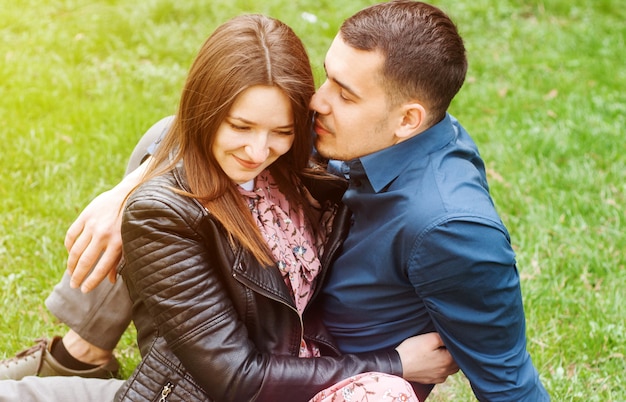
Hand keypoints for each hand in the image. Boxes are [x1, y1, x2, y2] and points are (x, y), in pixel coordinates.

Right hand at [65, 162, 147, 291]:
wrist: (130, 194)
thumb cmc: (132, 222)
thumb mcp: (130, 242)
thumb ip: (119, 261)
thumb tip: (111, 281)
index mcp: (117, 243)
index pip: (101, 268)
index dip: (91, 282)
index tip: (84, 290)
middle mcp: (104, 235)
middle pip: (86, 261)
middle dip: (78, 276)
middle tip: (73, 285)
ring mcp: (93, 225)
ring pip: (76, 250)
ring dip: (71, 264)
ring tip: (70, 273)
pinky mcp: (86, 215)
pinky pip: (72, 234)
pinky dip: (69, 246)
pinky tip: (70, 253)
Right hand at [395, 332, 458, 383]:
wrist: (397, 365)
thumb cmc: (413, 350)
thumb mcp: (430, 338)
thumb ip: (444, 337)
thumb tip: (451, 338)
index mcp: (448, 360)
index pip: (459, 352)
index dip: (454, 345)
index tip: (447, 339)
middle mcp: (445, 371)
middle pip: (457, 363)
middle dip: (454, 355)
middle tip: (444, 346)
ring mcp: (437, 377)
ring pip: (449, 370)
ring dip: (448, 362)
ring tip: (439, 353)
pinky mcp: (429, 380)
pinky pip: (440, 375)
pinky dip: (439, 369)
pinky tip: (432, 362)